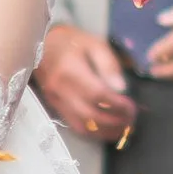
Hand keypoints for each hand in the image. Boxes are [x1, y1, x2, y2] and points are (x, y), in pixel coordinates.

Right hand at [35, 19, 135, 142]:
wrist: (40, 43)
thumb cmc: (71, 41)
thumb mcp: (95, 43)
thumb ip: (109, 65)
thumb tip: (121, 89)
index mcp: (71, 71)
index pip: (98, 94)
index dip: (117, 104)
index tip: (132, 107)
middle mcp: (61, 89)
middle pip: (90, 114)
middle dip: (114, 121)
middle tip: (131, 121)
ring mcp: (55, 100)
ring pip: (82, 125)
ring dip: (104, 132)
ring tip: (122, 130)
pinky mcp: (54, 105)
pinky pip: (74, 125)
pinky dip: (92, 132)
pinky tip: (105, 130)